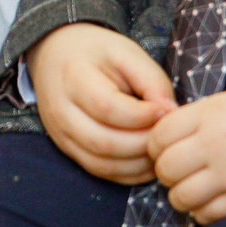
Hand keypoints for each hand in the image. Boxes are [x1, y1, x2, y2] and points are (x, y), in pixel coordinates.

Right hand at [27, 23, 176, 183]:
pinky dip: (128, 173)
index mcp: (73, 78)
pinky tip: (146, 160)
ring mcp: (60, 134)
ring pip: (102, 164)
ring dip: (138, 163)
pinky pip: (100, 172)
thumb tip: (171, 113)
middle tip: (167, 135)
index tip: (165, 111)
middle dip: (144, 144)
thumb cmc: (96, 53)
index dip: (142, 117)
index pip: (107, 108)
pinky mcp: (67, 150)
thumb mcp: (126, 53)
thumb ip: (151, 80)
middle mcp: (61, 111)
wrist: (55, 55)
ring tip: (160, 148)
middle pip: (104, 143)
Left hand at [148, 81, 225, 223]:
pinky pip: (208, 215)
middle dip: (165, 172)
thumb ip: (198, 116)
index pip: (158, 135)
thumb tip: (168, 132)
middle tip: (177, 170)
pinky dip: (202, 213)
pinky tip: (209, 203)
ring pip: (180, 196)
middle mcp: (213, 144)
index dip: (155, 144)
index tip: (164, 148)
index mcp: (208, 115)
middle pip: (164, 167)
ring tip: (191, 188)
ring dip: (180, 195)